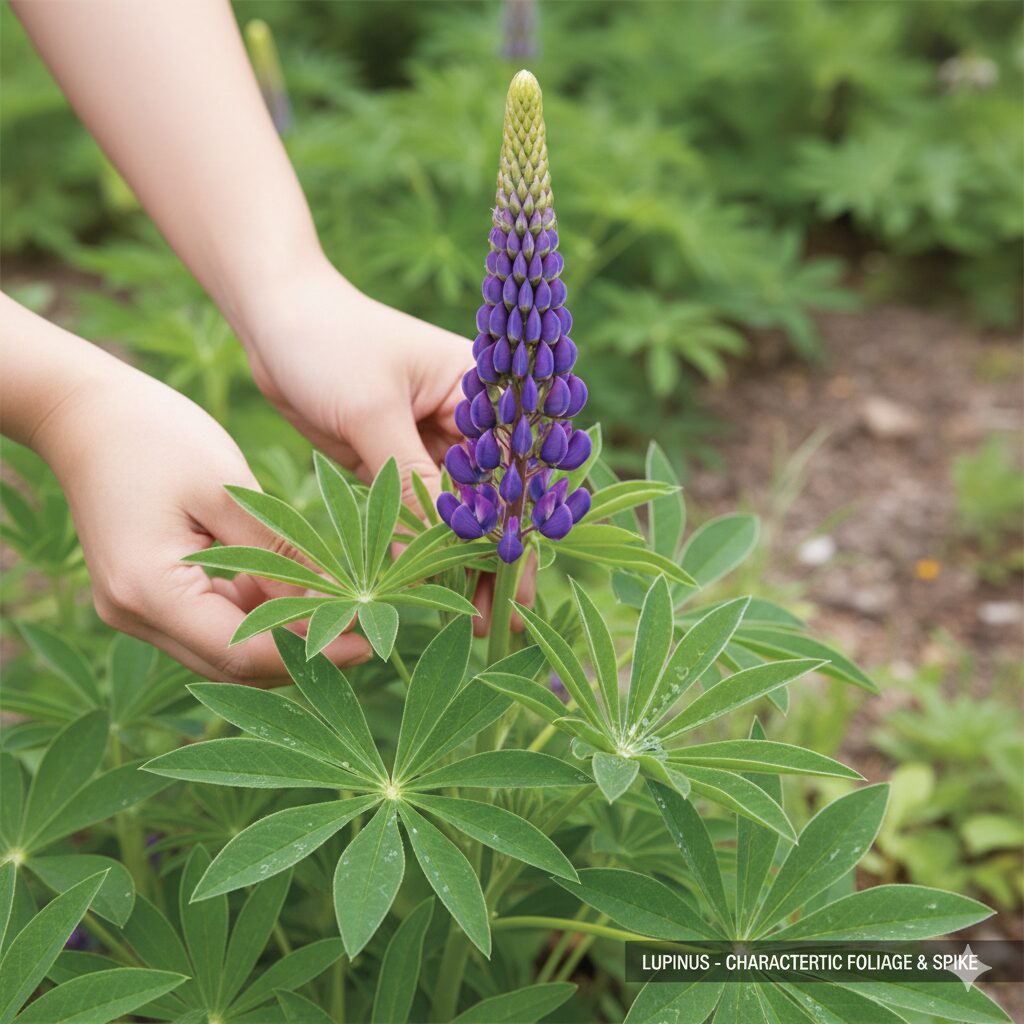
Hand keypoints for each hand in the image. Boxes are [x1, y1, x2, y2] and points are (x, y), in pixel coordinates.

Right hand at [38, 359, 371, 683]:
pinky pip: (207, 622)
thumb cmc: (156, 436)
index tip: (364, 643)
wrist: (82, 412)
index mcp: (150, 591)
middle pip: (231, 663)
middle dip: (299, 652)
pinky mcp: (142, 595)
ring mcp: (133, 609)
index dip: (309, 654)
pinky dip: (250, 613)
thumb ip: (277, 554)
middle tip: (360, 632)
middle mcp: (135, 614)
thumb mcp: (229, 490)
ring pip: (222, 648)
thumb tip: (327, 606)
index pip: (242, 653)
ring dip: (277, 634)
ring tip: (333, 607)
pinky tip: (284, 584)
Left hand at [238, 257, 534, 632]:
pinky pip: (420, 512)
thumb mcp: (372, 411)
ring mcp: (433, 441)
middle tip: (499, 620)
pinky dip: (426, 547)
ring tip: (475, 619)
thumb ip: (409, 482)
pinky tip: (433, 586)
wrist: (274, 318)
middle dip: (496, 558)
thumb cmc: (329, 343)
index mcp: (482, 391)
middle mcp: (468, 419)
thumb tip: (437, 553)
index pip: (515, 469)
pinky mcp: (398, 458)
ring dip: (463, 562)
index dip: (518, 529)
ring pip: (459, 514)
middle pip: (494, 500)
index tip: (516, 583)